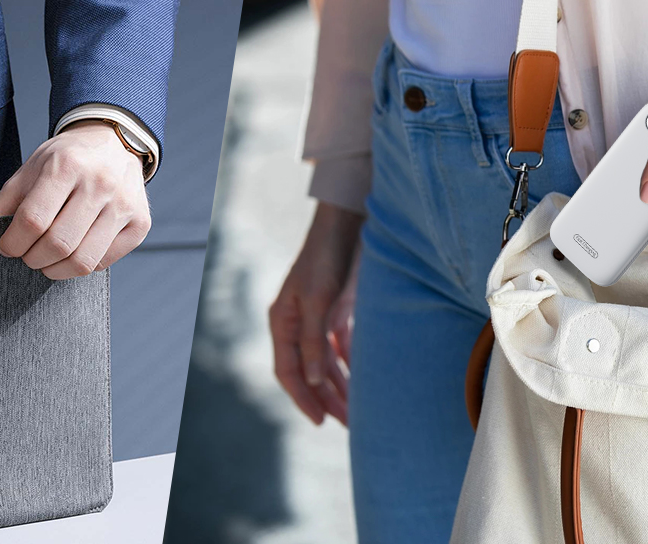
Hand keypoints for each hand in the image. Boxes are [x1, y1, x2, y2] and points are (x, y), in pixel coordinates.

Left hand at [0, 121, 150, 279]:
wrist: (113, 142)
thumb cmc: (68, 158)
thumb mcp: (32, 168)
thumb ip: (6, 201)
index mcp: (67, 165)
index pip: (33, 220)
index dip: (13, 243)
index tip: (7, 247)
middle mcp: (100, 183)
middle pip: (58, 244)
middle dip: (33, 259)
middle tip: (27, 256)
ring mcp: (124, 204)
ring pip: (83, 260)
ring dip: (56, 270)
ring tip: (47, 261)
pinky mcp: (140, 223)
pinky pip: (104, 262)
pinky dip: (82, 265)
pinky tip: (74, 252)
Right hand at [269, 202, 362, 425]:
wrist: (349, 221)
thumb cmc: (328, 257)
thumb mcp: (319, 299)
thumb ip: (314, 340)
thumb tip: (312, 379)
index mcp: (282, 321)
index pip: (288, 371)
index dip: (303, 398)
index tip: (320, 422)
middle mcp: (297, 322)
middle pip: (309, 371)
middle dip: (327, 398)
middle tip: (350, 425)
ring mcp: (317, 316)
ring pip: (326, 362)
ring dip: (341, 385)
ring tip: (360, 410)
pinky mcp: (337, 309)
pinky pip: (341, 346)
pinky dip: (351, 363)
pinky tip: (364, 379)